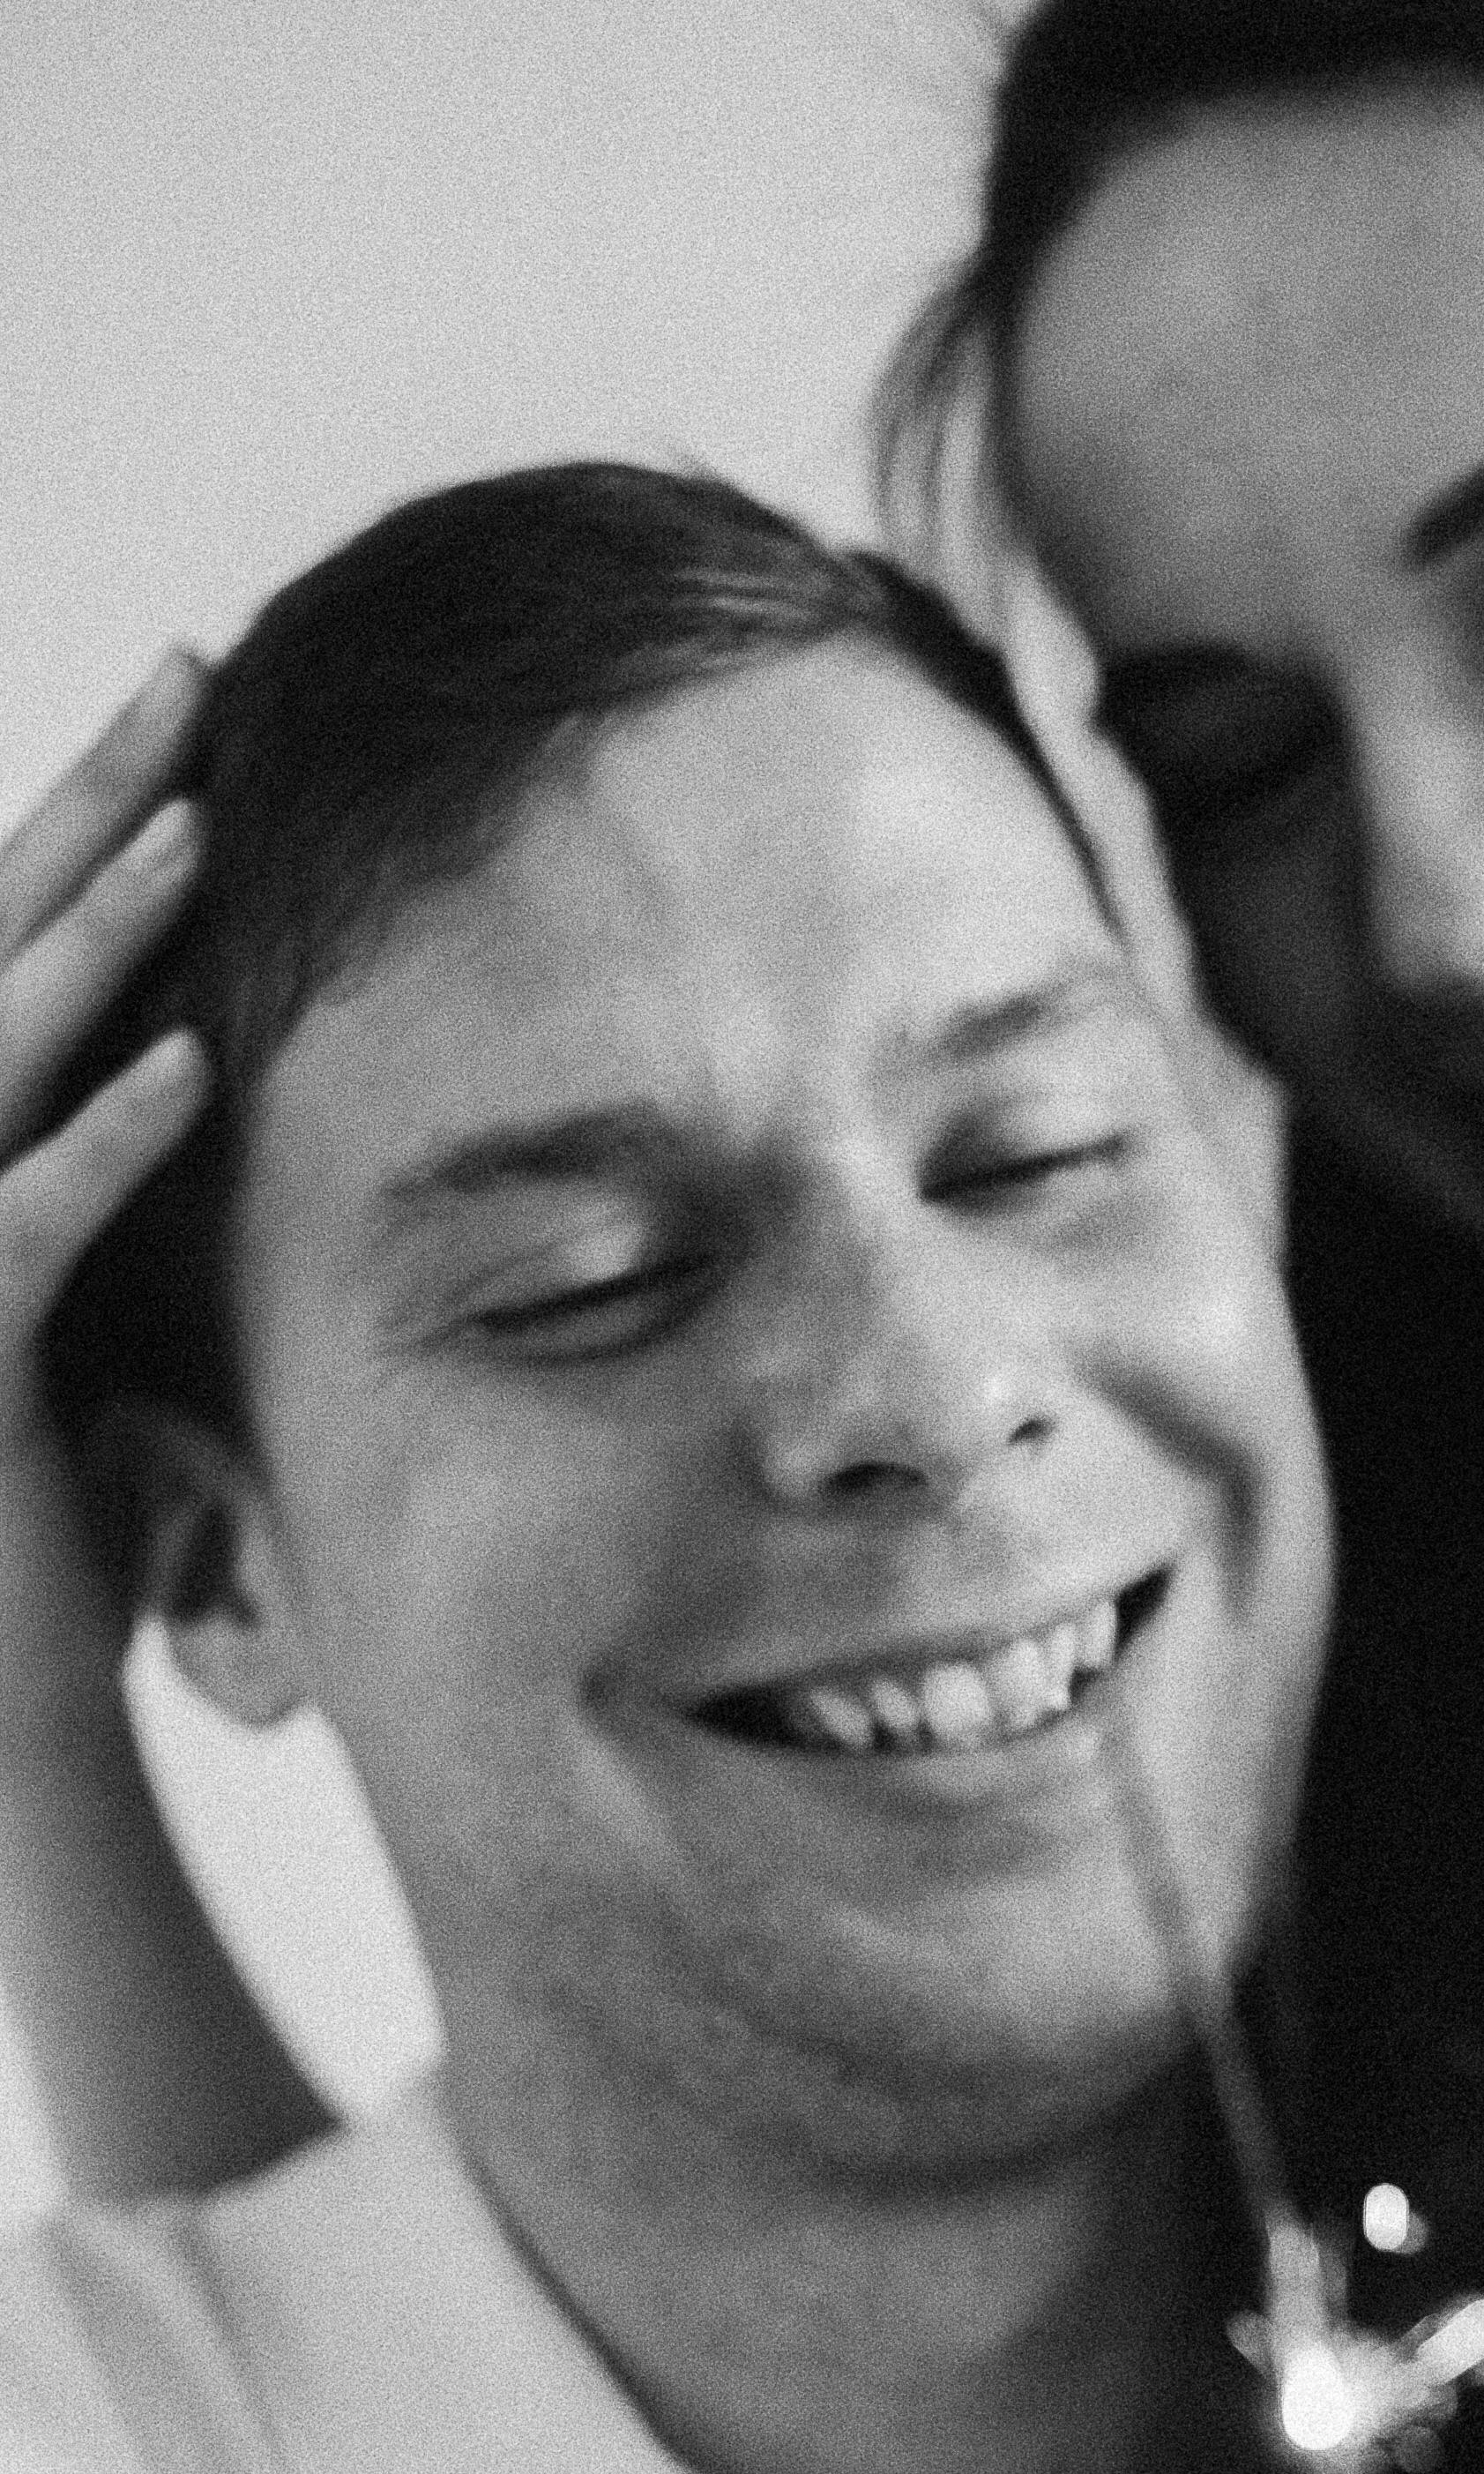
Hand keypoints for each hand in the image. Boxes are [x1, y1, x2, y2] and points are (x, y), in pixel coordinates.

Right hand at [1, 653, 209, 1464]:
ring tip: (195, 823)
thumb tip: (215, 1091)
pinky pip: (26, 1230)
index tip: (187, 725)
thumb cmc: (41, 1538)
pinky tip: (195, 1063)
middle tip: (189, 677)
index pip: (8, 963)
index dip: (82, 837)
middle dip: (87, 812)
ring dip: (95, 939)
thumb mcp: (91, 1340)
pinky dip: (108, 1143)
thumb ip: (111, 1211)